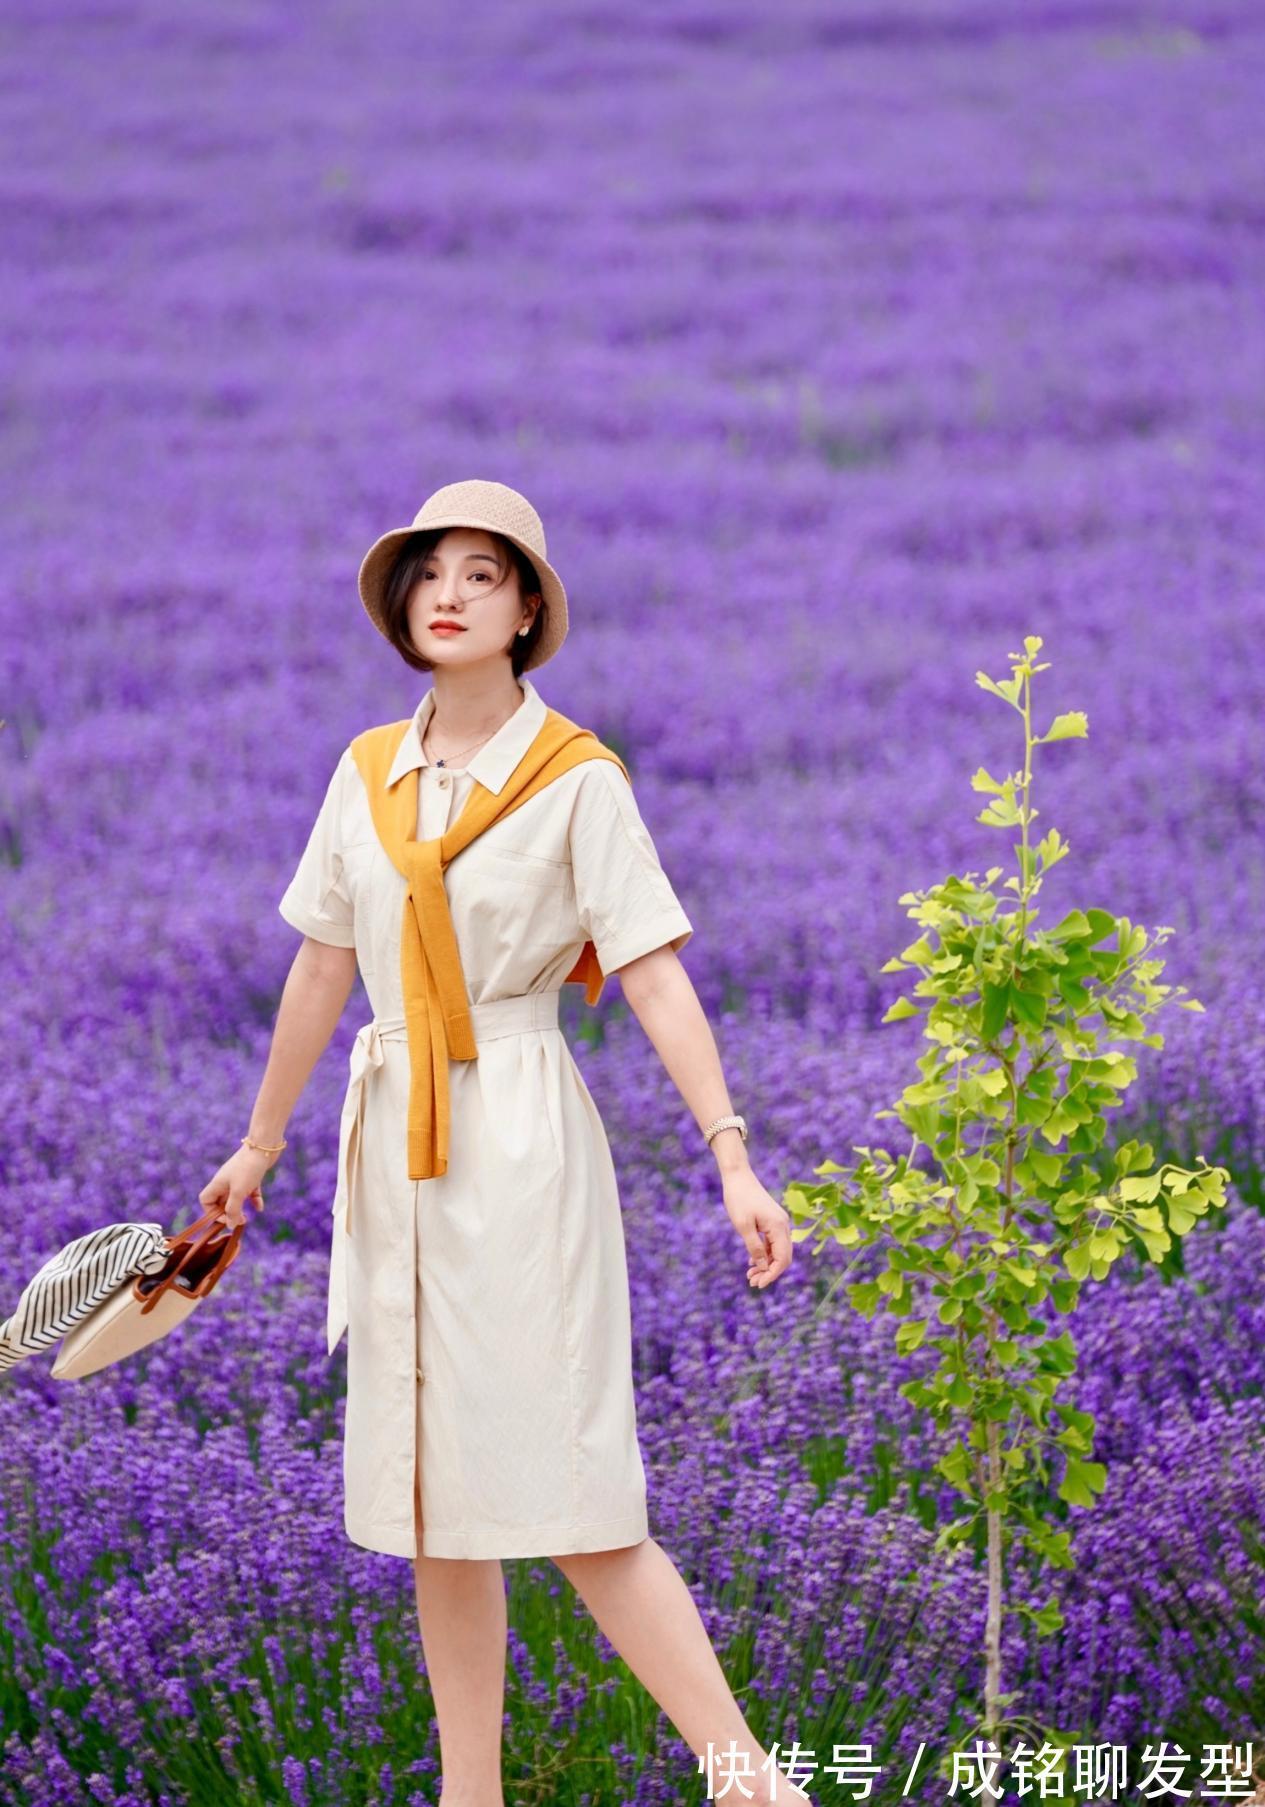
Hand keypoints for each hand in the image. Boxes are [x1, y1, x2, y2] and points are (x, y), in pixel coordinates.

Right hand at [198, 1145, 271, 1230]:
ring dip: (240, 1209)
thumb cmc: (248, 1168)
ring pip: (236, 1198)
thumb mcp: (238, 1192)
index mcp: (218, 1183)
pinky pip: (250, 1192)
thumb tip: (229, 1225)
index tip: (226, 1218)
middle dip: (228, 1213)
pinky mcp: (252, 1176)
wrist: (264, 1145)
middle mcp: (226, 1181)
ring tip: (247, 1218)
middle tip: (238, 1221)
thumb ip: (233, 1210)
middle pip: (221, 1201)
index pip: (205, 1200)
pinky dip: (254, 1200)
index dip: (211, 1212)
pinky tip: (260, 1207)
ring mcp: (239, 1178)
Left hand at [722, 1167, 793, 1289]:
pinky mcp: (772, 1221)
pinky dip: (764, 1254)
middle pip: (783, 1257)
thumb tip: (763, 1267)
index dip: (772, 1274)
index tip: (759, 1284)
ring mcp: (778, 1222)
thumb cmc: (738, 1199)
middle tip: (752, 1282)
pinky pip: (772, 1243)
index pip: (782, 1259)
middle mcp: (783, 1225)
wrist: (738, 1176)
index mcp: (779, 1226)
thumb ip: (754, 1248)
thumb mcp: (743, 1226)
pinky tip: (751, 1263)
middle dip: (769, 1272)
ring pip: (777, 1251)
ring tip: (749, 1276)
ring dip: (765, 1264)